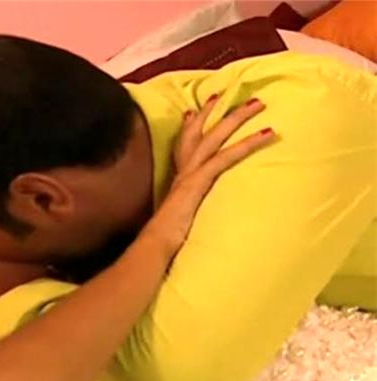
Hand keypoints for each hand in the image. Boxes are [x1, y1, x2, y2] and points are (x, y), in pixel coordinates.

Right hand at [143, 95, 274, 253]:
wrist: (155, 245)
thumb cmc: (164, 239)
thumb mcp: (176, 219)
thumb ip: (183, 212)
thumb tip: (185, 219)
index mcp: (178, 180)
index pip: (182, 147)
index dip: (189, 127)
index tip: (192, 111)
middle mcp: (183, 171)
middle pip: (199, 133)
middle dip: (212, 111)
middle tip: (224, 93)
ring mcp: (191, 174)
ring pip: (215, 136)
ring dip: (237, 117)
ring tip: (257, 103)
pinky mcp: (199, 180)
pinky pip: (227, 157)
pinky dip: (248, 144)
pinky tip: (267, 135)